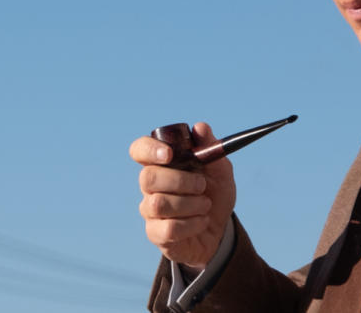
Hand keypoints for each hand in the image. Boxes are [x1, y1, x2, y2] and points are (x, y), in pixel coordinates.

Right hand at [130, 122, 236, 269]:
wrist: (220, 229)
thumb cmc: (215, 194)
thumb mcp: (221, 171)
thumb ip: (211, 149)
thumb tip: (200, 127)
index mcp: (162, 164)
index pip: (139, 150)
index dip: (148, 150)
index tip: (169, 154)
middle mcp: (150, 186)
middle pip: (148, 177)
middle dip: (180, 181)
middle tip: (202, 185)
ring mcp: (150, 210)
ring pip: (159, 204)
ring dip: (191, 204)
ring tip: (206, 205)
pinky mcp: (156, 233)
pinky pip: (169, 228)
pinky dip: (193, 224)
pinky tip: (202, 221)